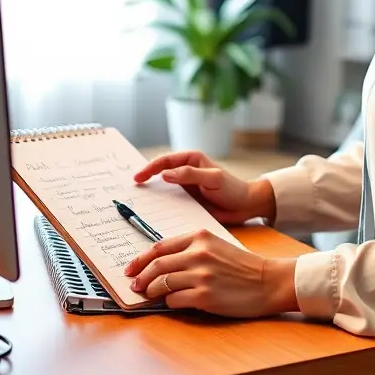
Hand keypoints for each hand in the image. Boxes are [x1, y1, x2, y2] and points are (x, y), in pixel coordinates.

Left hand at [124, 229, 298, 316]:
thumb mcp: (216, 246)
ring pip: (162, 283)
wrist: (267, 281)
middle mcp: (198, 253)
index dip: (140, 259)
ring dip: (151, 291)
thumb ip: (191, 250)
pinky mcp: (205, 296)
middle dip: (140, 277)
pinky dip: (168, 303)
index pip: (160, 246)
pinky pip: (174, 300)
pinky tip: (172, 303)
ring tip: (149, 295)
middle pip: (157, 265)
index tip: (130, 268)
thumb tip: (161, 264)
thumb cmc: (241, 266)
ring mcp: (201, 275)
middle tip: (134, 286)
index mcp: (200, 237)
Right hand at [134, 150, 275, 225]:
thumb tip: (165, 174)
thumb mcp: (213, 179)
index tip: (137, 179)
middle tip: (129, 189)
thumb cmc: (232, 188)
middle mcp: (186, 171)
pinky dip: (159, 206)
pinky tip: (151, 215)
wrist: (245, 206)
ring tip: (135, 203)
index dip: (149, 168)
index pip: (165, 161)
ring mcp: (185, 187)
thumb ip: (190, 175)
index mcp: (191, 160)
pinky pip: (170, 202)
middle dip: (145, 178)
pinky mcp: (187, 202)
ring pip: (163, 188)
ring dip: (150, 194)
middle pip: (160, 172)